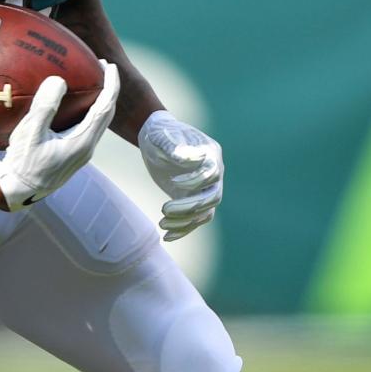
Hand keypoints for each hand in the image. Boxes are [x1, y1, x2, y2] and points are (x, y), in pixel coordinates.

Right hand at [0, 61, 119, 210]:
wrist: (18, 191)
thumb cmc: (23, 163)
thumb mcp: (30, 133)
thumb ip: (45, 107)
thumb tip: (59, 81)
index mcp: (82, 142)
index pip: (104, 108)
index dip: (111, 85)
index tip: (110, 66)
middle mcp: (87, 148)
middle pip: (106, 115)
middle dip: (108, 90)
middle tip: (101, 67)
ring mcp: (81, 153)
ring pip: (98, 122)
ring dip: (99, 101)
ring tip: (90, 82)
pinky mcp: (73, 155)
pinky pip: (88, 128)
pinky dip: (88, 111)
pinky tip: (74, 104)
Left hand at [138, 110, 221, 240]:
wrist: (156, 141)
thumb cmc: (160, 133)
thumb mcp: (162, 137)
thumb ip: (173, 147)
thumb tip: (186, 160)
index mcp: (210, 153)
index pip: (211, 173)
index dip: (194, 180)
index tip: (172, 182)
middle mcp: (214, 173)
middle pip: (212, 197)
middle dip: (190, 206)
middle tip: (164, 209)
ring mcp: (205, 188)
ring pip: (204, 213)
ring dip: (185, 222)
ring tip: (161, 224)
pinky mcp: (193, 199)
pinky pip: (195, 220)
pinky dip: (183, 230)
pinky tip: (167, 237)